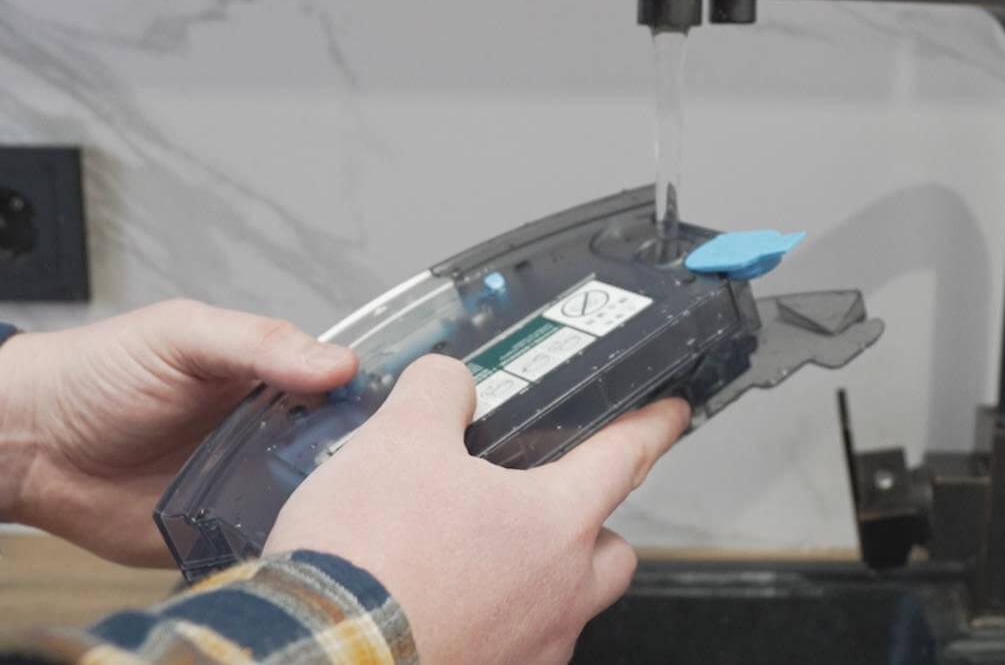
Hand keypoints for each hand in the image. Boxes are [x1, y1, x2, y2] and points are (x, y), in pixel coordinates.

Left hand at [0, 299, 356, 565]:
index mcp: (273, 378)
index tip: (407, 409)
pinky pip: (273, 541)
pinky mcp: (226, 532)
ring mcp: (252, 484)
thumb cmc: (99, 375)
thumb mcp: (183, 335)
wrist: (31, 447)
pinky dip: (289, 543)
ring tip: (351, 510)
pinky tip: (305, 540)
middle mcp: (273, 432)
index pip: (348, 388)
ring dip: (332, 505)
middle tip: (379, 467)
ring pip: (317, 499)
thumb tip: (340, 363)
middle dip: (364, 460)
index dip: (378, 398)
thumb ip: (260, 343)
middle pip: (343, 449)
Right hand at [266, 355, 689, 664]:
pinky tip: (441, 609)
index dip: (651, 426)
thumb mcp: (397, 441)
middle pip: (611, 553)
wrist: (317, 658)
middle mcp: (559, 597)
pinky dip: (492, 626)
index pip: (625, 457)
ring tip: (476, 561)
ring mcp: (528, 654)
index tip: (670, 416)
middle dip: (594, 526)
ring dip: (538, 583)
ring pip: (565, 610)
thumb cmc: (366, 563)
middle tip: (548, 505)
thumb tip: (448, 384)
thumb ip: (437, 394)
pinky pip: (514, 650)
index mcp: (556, 524)